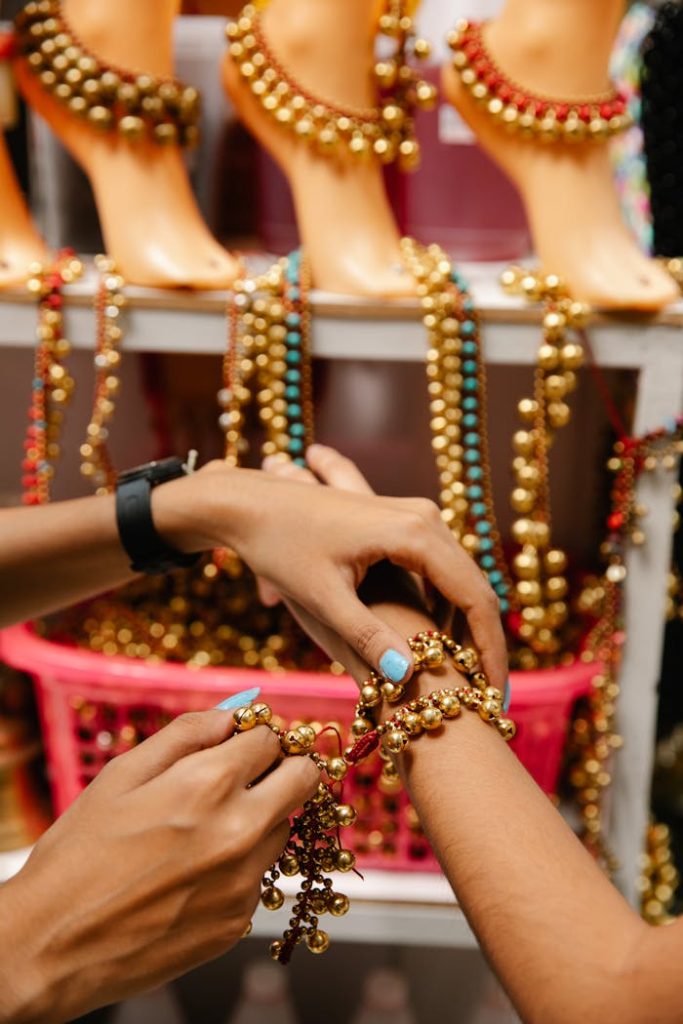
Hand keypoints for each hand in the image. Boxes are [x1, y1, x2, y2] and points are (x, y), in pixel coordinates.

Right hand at [0, 709, 317, 1022]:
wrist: (53, 945)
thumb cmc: (79, 855)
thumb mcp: (122, 775)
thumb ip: (186, 733)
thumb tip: (234, 712)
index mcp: (209, 784)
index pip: (271, 739)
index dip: (255, 735)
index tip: (241, 742)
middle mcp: (239, 832)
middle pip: (303, 779)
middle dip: (281, 768)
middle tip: (247, 775)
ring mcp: (243, 881)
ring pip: (283, 829)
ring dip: (260, 819)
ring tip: (204, 831)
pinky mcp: (238, 921)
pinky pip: (259, 877)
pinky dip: (240, 866)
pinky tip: (193, 872)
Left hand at [156, 450, 506, 689]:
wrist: (252, 501)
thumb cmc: (280, 546)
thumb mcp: (322, 597)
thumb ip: (366, 636)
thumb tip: (408, 675)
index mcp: (414, 533)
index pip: (474, 598)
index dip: (487, 652)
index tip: (491, 698)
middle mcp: (426, 517)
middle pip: (476, 589)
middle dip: (484, 646)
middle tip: (487, 700)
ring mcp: (418, 516)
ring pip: (461, 581)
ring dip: (466, 630)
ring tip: (467, 683)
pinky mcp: (405, 523)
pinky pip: (440, 571)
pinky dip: (444, 609)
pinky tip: (437, 647)